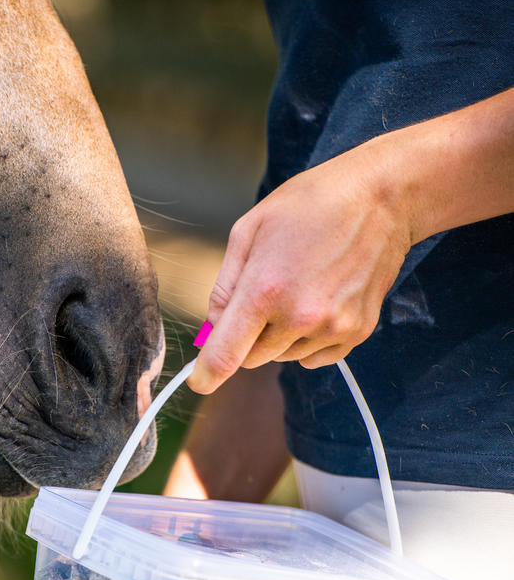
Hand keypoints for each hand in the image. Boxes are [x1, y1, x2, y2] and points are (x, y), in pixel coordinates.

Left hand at [189, 135, 412, 393]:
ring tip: (299, 287)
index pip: (226, 355)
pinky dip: (309, 339)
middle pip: (253, 358)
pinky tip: (320, 300)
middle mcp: (300, 317)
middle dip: (248, 337)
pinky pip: (317, 357)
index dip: (206, 375)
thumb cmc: (310, 204)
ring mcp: (333, 327)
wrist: (380, 197)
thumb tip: (212, 327)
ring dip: (281, 336)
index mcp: (265, 290)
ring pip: (285, 357)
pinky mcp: (357, 332)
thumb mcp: (249, 230)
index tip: (199, 382)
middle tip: (264, 295)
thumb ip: (225, 286)